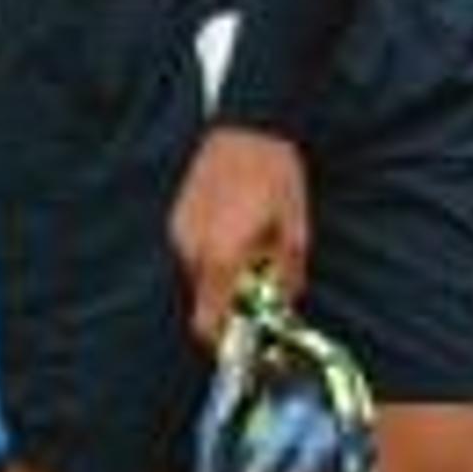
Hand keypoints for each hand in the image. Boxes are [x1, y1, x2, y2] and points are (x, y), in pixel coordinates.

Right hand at [169, 126, 308, 344]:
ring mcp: (180, 232)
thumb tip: (285, 302)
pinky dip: (212, 255)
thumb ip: (287, 275)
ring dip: (222, 278)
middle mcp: (192, 250)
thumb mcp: (295, 230)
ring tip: (253, 251)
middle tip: (260, 289)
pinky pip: (193, 252)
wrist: (248, 128)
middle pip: (203, 302)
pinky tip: (237, 232)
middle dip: (231, 304)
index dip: (225, 342)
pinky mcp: (177, 218)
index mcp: (222, 258)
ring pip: (198, 277)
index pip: (208, 323)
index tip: (245, 343)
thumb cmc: (275, 176)